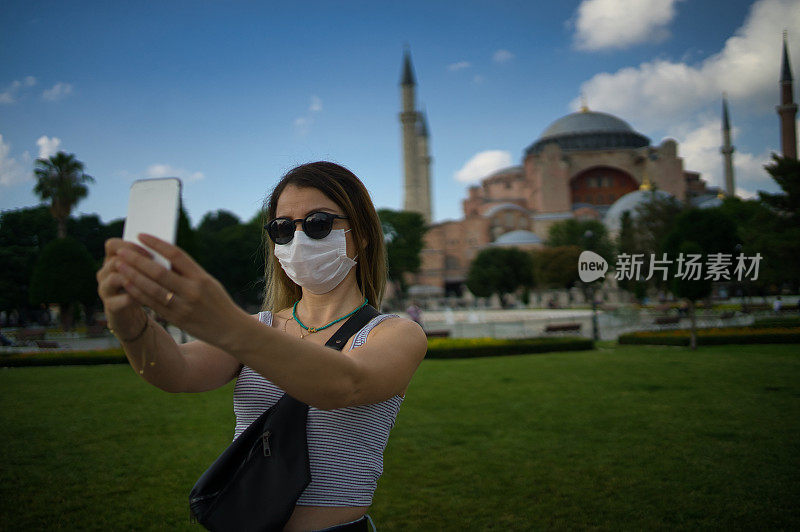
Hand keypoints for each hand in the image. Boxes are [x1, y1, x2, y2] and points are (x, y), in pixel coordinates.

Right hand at [97, 238, 150, 337]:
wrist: (130, 312)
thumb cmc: (141, 286)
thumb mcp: (143, 271)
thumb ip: (149, 261)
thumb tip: (165, 256)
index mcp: (111, 259)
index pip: (112, 245)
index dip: (131, 246)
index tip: (150, 252)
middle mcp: (104, 273)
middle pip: (114, 261)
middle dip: (137, 263)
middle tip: (156, 268)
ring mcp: (105, 289)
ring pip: (115, 278)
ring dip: (136, 279)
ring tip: (154, 282)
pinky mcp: (110, 305)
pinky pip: (121, 299)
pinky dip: (136, 297)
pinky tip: (149, 298)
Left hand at [112, 233, 246, 346]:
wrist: (231, 329)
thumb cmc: (217, 302)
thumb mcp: (208, 283)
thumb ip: (187, 272)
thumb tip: (161, 258)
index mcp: (201, 277)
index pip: (176, 255)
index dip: (157, 244)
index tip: (141, 236)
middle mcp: (192, 291)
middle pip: (159, 272)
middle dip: (137, 260)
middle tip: (121, 250)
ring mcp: (184, 306)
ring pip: (152, 288)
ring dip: (133, 276)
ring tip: (119, 265)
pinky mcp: (176, 319)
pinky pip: (153, 304)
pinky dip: (138, 293)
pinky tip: (127, 284)